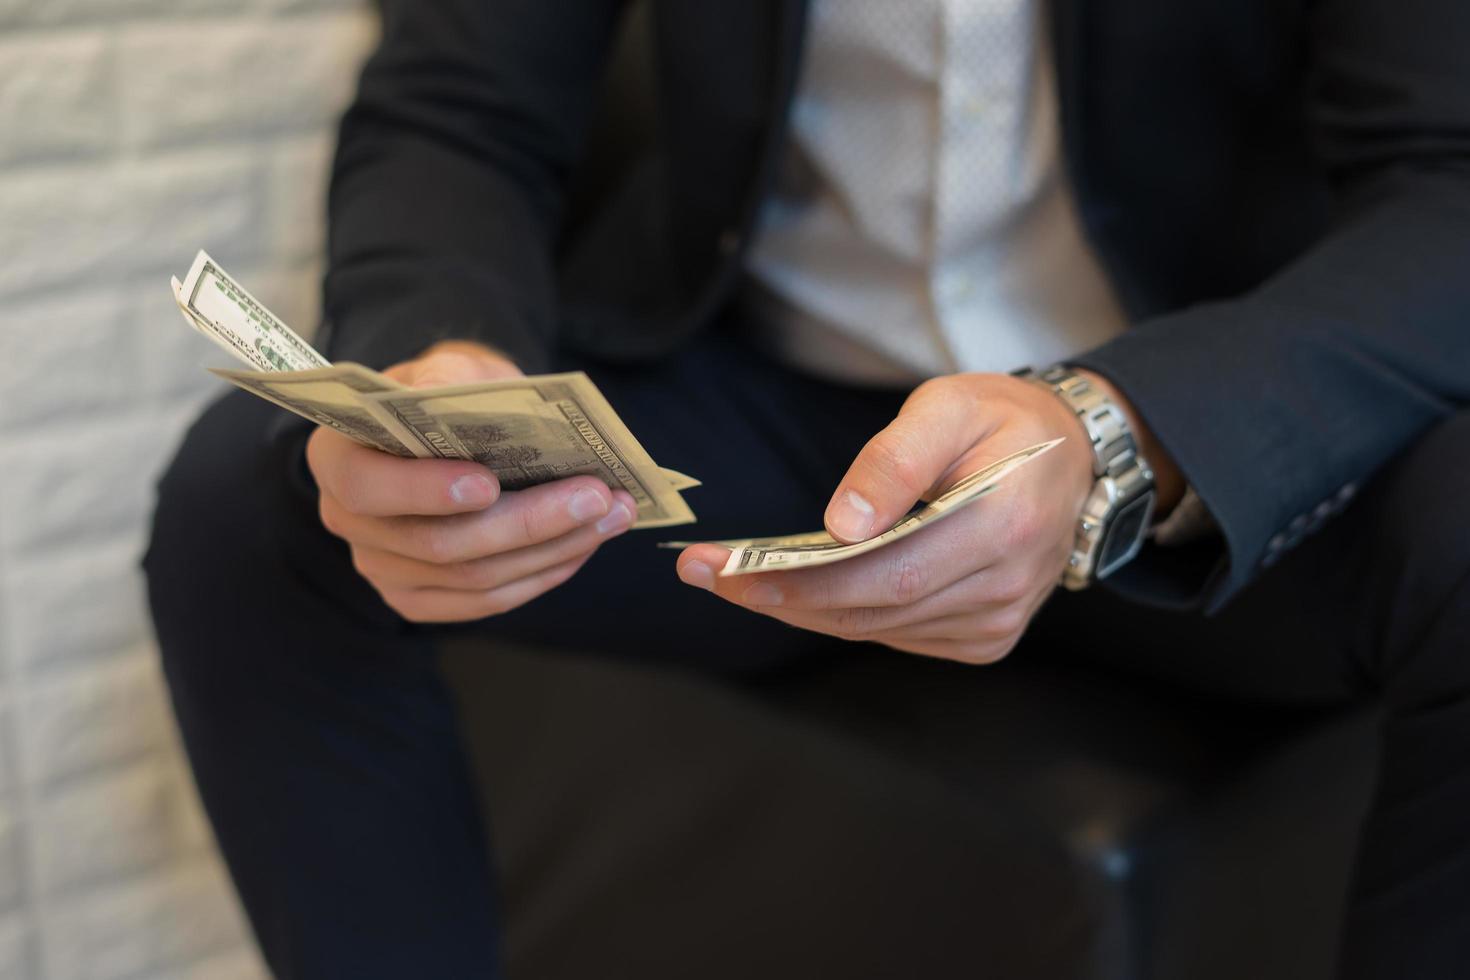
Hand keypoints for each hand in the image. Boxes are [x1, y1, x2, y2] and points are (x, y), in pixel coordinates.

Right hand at [308, 340, 637, 621]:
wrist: (452, 427)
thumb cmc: (450, 394)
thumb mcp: (448, 370)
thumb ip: (446, 378)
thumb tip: (446, 393)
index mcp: (336, 458)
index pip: (368, 487)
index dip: (426, 490)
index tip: (490, 482)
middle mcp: (349, 522)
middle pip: (438, 544)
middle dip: (528, 521)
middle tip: (596, 496)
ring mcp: (384, 570)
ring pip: (474, 579)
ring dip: (554, 548)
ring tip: (613, 514)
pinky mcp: (422, 600)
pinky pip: (488, 601)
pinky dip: (544, 572)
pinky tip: (587, 541)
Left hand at [676, 370, 1178, 663]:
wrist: (1072, 458)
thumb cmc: (1001, 421)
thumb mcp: (947, 405)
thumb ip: (893, 460)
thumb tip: (840, 525)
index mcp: (1001, 523)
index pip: (881, 572)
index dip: (794, 579)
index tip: (720, 568)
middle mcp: (1004, 586)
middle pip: (868, 610)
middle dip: (777, 595)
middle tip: (705, 572)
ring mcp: (997, 622)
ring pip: (874, 629)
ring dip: (800, 607)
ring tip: (738, 574)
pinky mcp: (985, 638)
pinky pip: (896, 634)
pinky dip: (845, 612)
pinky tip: (810, 585)